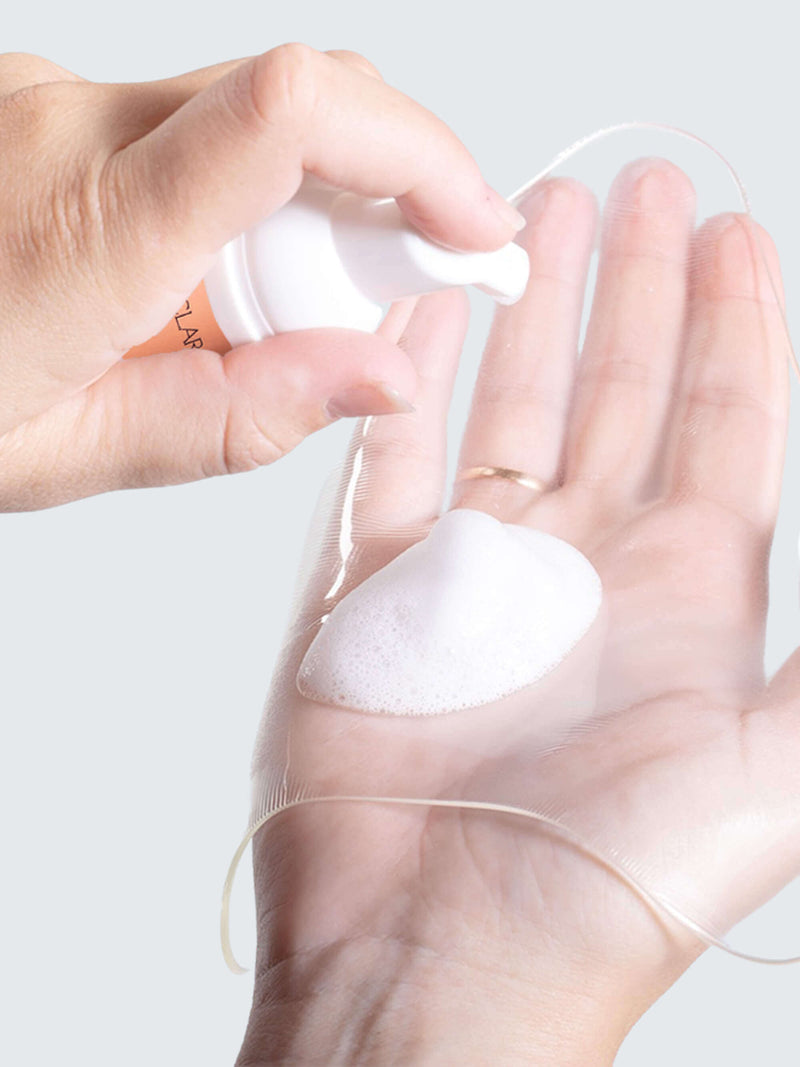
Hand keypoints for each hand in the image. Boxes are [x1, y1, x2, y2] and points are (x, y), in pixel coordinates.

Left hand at [0, 46, 521, 510]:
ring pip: (254, 120)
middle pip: (303, 115)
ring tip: (223, 321)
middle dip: (375, 210)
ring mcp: (51, 92)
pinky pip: (193, 126)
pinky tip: (184, 282)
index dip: (423, 149)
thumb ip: (242, 417)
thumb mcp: (76, 453)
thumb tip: (386, 371)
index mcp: (86, 228)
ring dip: (297, 218)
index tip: (477, 226)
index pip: (292, 112)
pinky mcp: (50, 93)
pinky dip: (236, 203)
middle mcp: (70, 122)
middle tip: (352, 315)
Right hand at [236, 159, 797, 1065]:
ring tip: (537, 221)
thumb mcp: (772, 768)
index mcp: (686, 596)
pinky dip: (410, 388)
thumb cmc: (597, 882)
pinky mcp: (377, 591)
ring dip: (527, 315)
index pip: (725, 421)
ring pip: (509, 408)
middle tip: (634, 188)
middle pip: (620, 393)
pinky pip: (395, 461)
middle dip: (633, 288)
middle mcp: (587, 570)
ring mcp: (477, 573)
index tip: (730, 229)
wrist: (430, 956)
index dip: (735, 322)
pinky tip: (428, 325)